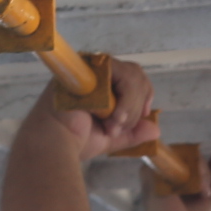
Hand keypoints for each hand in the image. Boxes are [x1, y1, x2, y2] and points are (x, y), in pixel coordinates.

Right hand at [34, 55, 160, 164]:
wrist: (54, 144)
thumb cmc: (73, 141)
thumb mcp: (110, 136)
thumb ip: (132, 132)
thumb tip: (155, 130)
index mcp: (98, 83)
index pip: (132, 76)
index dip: (144, 94)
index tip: (145, 114)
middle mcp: (93, 70)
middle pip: (135, 74)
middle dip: (137, 105)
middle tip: (120, 127)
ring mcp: (88, 65)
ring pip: (131, 75)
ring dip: (129, 106)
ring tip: (113, 125)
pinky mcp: (85, 66)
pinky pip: (120, 75)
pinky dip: (124, 100)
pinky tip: (111, 118)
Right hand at [146, 146, 210, 210]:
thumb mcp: (208, 196)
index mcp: (173, 177)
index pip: (193, 159)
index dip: (206, 172)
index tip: (208, 191)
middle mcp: (163, 172)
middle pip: (190, 155)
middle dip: (205, 172)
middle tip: (205, 193)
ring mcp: (155, 170)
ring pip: (185, 154)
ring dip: (201, 174)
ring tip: (201, 193)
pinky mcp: (150, 170)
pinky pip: (176, 157)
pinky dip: (192, 172)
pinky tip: (196, 190)